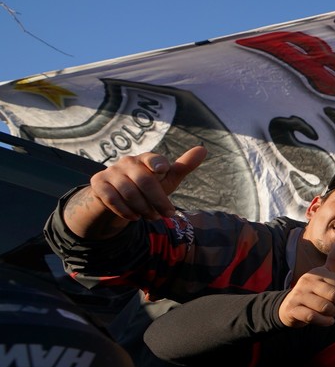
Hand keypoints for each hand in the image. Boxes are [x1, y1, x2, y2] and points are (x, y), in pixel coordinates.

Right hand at [67, 146, 207, 236]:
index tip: (163, 170)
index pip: (152, 158)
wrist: (118, 198)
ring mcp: (111, 172)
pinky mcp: (98, 184)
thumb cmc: (148, 186)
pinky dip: (125, 211)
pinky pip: (112, 199)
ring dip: (143, 208)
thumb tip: (203, 149)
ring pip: (128, 192)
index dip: (158, 163)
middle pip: (144, 181)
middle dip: (158, 200)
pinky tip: (134, 217)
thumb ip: (183, 166)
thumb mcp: (167, 179)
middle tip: (167, 215)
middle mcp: (127, 162)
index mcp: (145, 159)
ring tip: (152, 217)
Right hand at [277, 242, 334, 326]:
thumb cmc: (313, 290)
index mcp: (316, 273)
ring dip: (332, 314)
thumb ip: (334, 260)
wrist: (288, 307)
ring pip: (325, 307)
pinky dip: (324, 321)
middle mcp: (307, 282)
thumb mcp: (324, 274)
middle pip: (334, 295)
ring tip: (331, 314)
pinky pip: (313, 317)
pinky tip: (327, 321)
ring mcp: (299, 296)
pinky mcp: (293, 309)